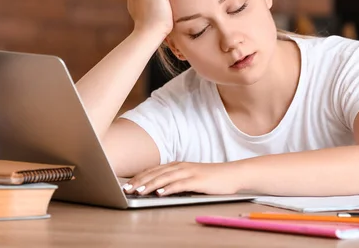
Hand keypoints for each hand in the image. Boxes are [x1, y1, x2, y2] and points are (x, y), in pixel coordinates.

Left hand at [122, 162, 240, 195]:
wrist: (232, 174)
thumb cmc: (210, 178)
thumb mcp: (189, 177)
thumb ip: (174, 180)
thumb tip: (157, 189)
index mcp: (176, 165)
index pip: (153, 170)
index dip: (139, 177)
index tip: (126, 184)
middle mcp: (181, 166)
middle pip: (156, 173)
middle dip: (140, 181)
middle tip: (127, 189)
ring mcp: (189, 172)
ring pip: (166, 178)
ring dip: (151, 184)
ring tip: (139, 191)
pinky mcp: (198, 180)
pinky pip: (181, 184)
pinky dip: (169, 188)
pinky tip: (160, 193)